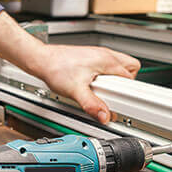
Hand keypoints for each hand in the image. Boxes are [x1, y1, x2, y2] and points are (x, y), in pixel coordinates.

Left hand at [0, 12, 139, 124]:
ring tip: (102, 90)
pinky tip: (93, 85)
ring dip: (115, 80)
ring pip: (120, 66)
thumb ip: (92, 105)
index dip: (127, 92)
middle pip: (130, 69)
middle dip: (124, 85)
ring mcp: (98, 55)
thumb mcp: (75, 90)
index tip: (122, 102)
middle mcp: (105, 55)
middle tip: (112, 95)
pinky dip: (105, 77)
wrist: (41, 60)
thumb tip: (105, 116)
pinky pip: (107, 67)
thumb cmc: (56, 68)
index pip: (130, 77)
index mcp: (106, 60)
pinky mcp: (91, 58)